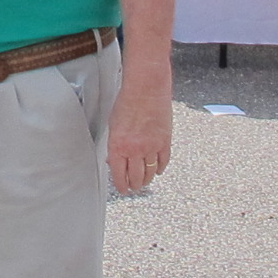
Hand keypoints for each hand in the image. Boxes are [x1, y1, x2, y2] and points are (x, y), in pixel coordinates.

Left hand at [105, 77, 171, 192]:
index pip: (119, 174)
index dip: (121, 185)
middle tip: (134, 188)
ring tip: (145, 182)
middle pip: (136, 177)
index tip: (122, 189)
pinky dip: (160, 168)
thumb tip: (114, 159)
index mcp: (118, 145)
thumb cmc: (127, 101)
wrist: (146, 87)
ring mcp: (151, 146)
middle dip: (134, 186)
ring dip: (147, 180)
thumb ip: (114, 144)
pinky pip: (163, 161)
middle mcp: (135, 149)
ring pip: (150, 172)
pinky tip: (158, 171)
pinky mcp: (165, 141)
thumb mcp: (112, 124)